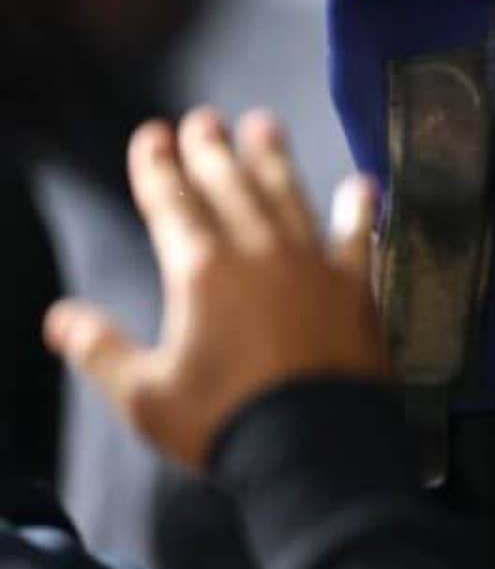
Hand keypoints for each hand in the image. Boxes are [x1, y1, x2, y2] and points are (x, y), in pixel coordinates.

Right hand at [43, 110, 385, 470]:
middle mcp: (259, 254)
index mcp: (200, 272)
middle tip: (205, 119)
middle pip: (229, 187)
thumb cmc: (225, 426)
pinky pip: (359, 236)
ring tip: (264, 126)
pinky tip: (361, 185)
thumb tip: (60, 320)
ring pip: (289, 197)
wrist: (316, 449)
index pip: (172, 203)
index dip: (158, 166)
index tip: (153, 135)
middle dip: (211, 150)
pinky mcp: (357, 289)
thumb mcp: (145, 397)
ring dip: (273, 160)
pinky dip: (358, 209)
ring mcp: (313, 267)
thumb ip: (102, 351)